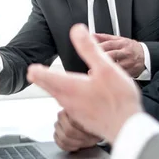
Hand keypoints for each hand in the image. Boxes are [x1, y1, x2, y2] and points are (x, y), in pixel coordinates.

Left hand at [28, 24, 142, 143]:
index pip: (45, 76)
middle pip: (50, 88)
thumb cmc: (118, 100)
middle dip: (43, 80)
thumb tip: (77, 31)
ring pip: (60, 98)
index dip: (37, 70)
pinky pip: (71, 107)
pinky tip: (78, 99)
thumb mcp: (105, 67)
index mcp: (71, 87)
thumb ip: (89, 49)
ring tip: (55, 83)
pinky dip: (69, 99)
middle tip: (36, 75)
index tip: (31, 68)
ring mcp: (76, 112)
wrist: (127, 128)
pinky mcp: (84, 120)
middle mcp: (69, 101)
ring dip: (56, 89)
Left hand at [93, 34, 145, 77]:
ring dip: (104, 70)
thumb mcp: (119, 39)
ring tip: (92, 72)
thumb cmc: (131, 48)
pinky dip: (111, 78)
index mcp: (122, 43)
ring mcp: (129, 63)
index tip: (88, 51)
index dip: (97, 47)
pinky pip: (121, 75)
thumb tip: (91, 35)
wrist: (146, 56)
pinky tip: (103, 79)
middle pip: (112, 55)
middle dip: (100, 59)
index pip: (108, 44)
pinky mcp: (131, 72)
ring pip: (116, 66)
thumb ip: (105, 38)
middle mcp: (126, 53)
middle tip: (89, 63)